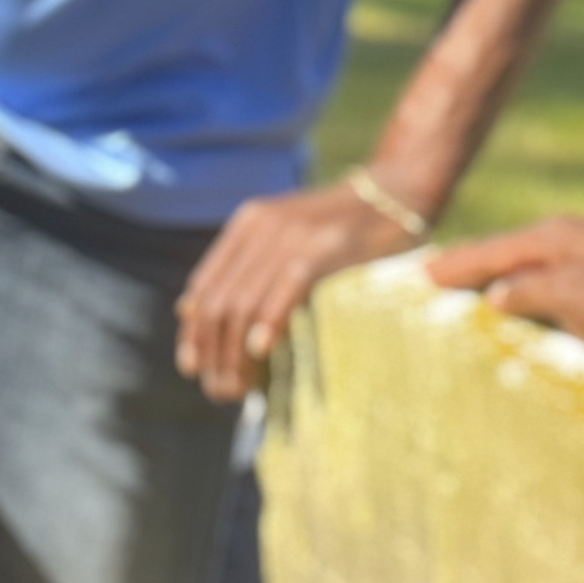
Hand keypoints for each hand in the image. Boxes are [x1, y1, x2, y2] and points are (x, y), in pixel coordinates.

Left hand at [175, 182, 420, 402]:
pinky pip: (287, 288)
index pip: (205, 286)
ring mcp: (295, 234)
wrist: (396, 191)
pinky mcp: (326, 246)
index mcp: (249, 224)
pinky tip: (260, 350)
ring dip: (235, 352)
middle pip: (221, 301)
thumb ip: (244, 266)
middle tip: (219, 391)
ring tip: (237, 387)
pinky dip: (270, 321)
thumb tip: (187, 312)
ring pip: (246, 302)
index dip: (194, 332)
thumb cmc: (342, 227)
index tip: (192, 369)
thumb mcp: (284, 236)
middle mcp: (263, 226)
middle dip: (214, 352)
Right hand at [428, 216, 583, 368]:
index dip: (455, 266)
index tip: (419, 273)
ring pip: (524, 263)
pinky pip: (544, 275)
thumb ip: (530, 294)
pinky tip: (518, 297)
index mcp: (553, 239)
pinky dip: (520, 284)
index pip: (489, 254)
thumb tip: (495, 295)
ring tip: (464, 285)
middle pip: (503, 252)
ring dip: (493, 274)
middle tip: (430, 275)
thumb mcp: (578, 301)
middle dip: (468, 264)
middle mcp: (565, 238)